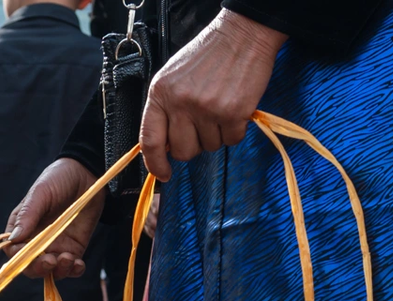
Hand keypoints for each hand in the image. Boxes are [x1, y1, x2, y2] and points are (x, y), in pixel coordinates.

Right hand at [8, 158, 102, 278]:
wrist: (86, 174)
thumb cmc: (57, 179)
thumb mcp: (40, 193)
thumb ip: (27, 215)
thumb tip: (13, 239)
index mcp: (21, 228)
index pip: (13, 251)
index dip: (19, 258)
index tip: (28, 254)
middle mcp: (35, 242)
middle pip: (30, 266)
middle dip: (39, 269)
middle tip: (50, 261)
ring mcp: (55, 247)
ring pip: (51, 271)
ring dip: (58, 271)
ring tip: (68, 259)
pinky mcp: (73, 250)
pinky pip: (71, 268)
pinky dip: (74, 271)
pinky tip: (78, 264)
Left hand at [140, 10, 287, 181]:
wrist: (242, 35)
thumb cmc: (207, 56)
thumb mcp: (173, 78)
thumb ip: (164, 109)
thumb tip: (163, 148)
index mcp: (160, 93)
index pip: (149, 140)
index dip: (155, 163)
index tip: (163, 174)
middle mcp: (180, 103)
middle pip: (183, 151)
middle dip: (193, 146)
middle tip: (202, 126)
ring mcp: (206, 109)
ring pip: (209, 147)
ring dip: (216, 134)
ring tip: (219, 108)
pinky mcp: (233, 113)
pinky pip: (232, 140)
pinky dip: (235, 130)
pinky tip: (234, 108)